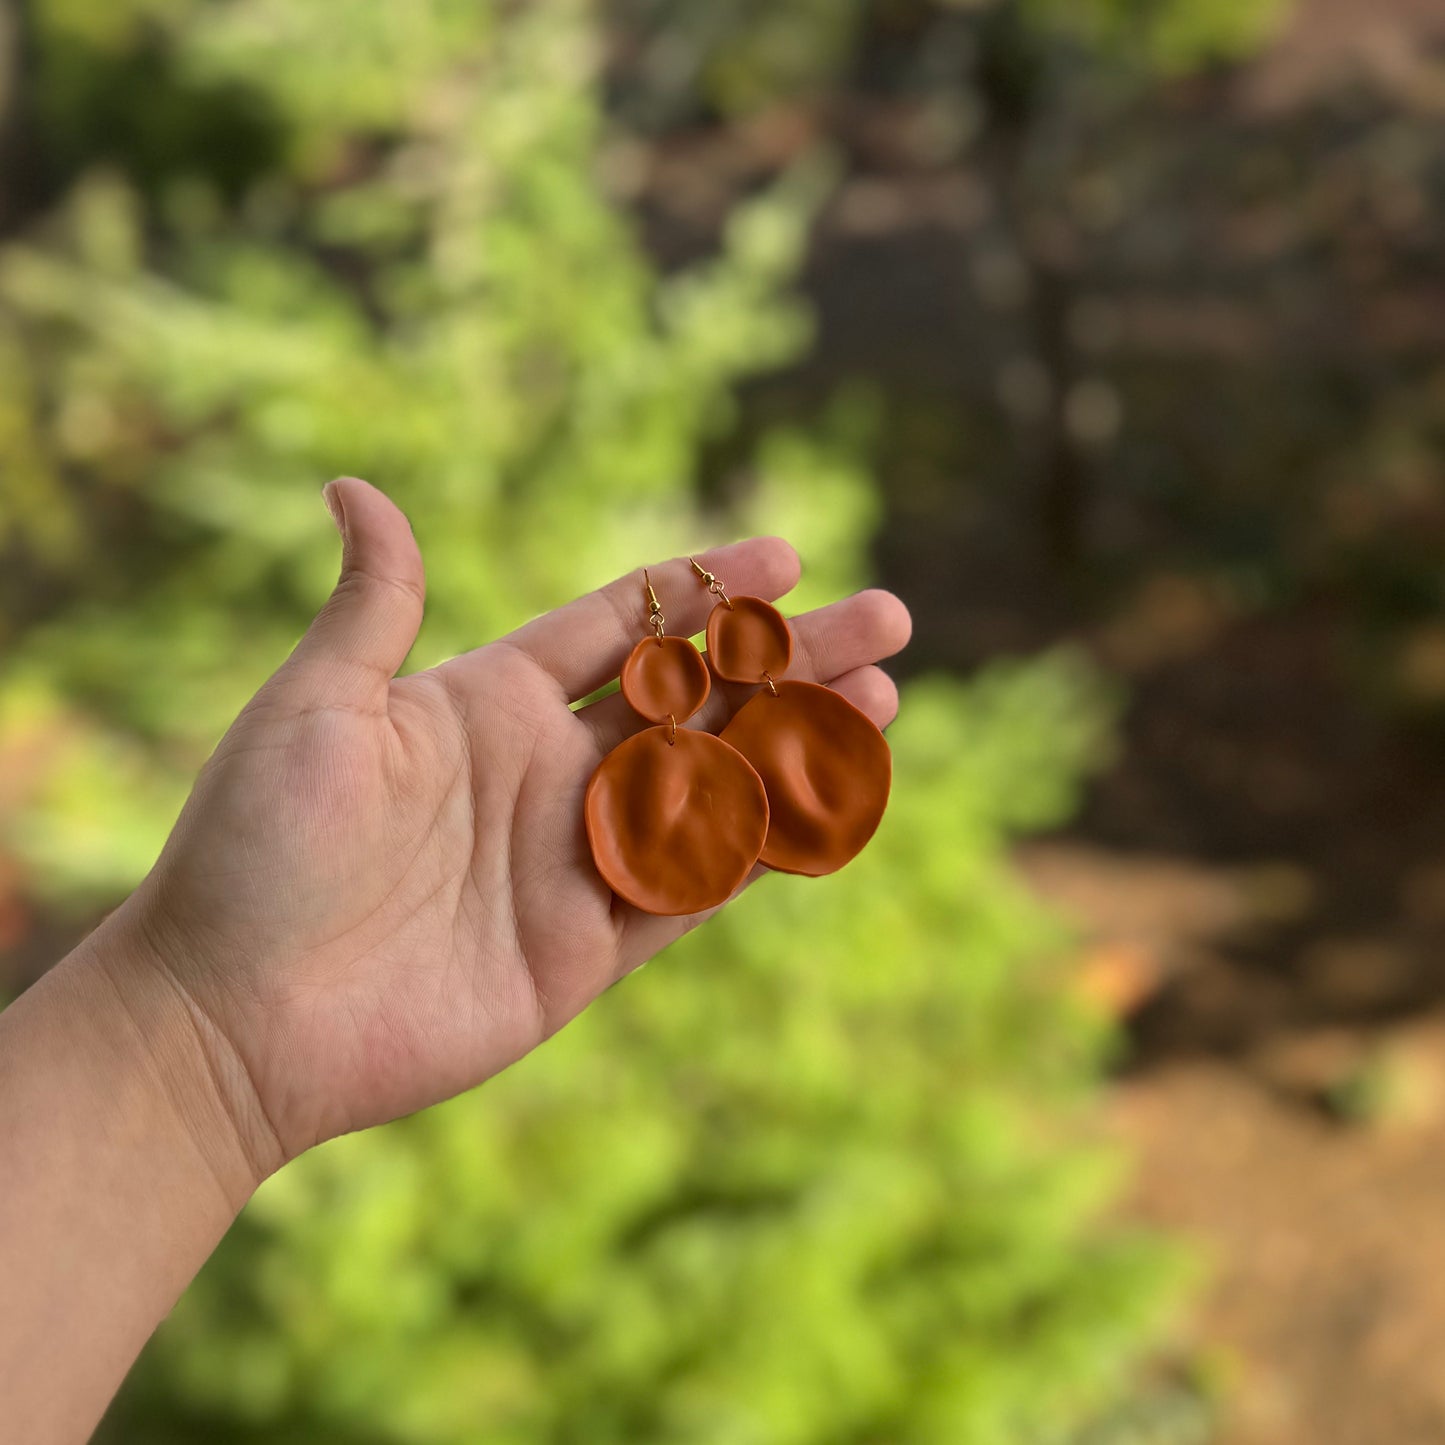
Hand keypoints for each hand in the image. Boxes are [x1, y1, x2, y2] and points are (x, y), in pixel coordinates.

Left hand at [105, 478, 911, 1187]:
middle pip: (697, 701)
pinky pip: (693, 888)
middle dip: (790, 658)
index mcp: (490, 703)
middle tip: (885, 618)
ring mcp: (573, 862)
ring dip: (799, 746)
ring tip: (884, 700)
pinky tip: (827, 804)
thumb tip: (356, 486)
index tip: (786, 554)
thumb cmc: (254, 848)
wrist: (230, 1016)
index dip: (706, 590)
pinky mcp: (586, 951)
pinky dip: (761, 849)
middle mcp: (547, 775)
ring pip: (715, 789)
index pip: (625, 627)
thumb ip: (374, 606)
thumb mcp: (314, 707)